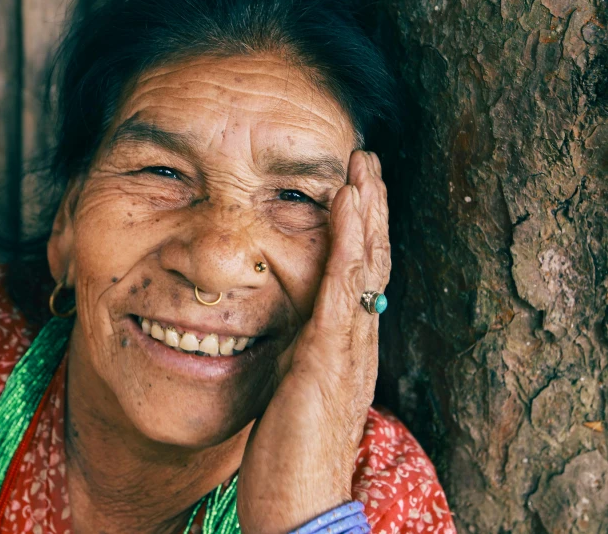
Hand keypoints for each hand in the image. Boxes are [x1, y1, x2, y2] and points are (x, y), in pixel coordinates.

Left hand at [236, 151, 390, 533]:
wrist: (300, 503)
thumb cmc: (293, 452)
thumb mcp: (296, 389)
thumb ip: (300, 353)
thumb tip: (289, 328)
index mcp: (348, 346)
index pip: (361, 276)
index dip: (361, 230)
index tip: (355, 189)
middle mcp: (358, 340)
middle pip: (371, 261)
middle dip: (370, 208)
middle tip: (365, 161)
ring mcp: (348, 347)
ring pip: (364, 266)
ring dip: (364, 212)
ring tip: (362, 167)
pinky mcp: (328, 358)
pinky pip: (342, 290)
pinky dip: (347, 243)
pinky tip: (346, 206)